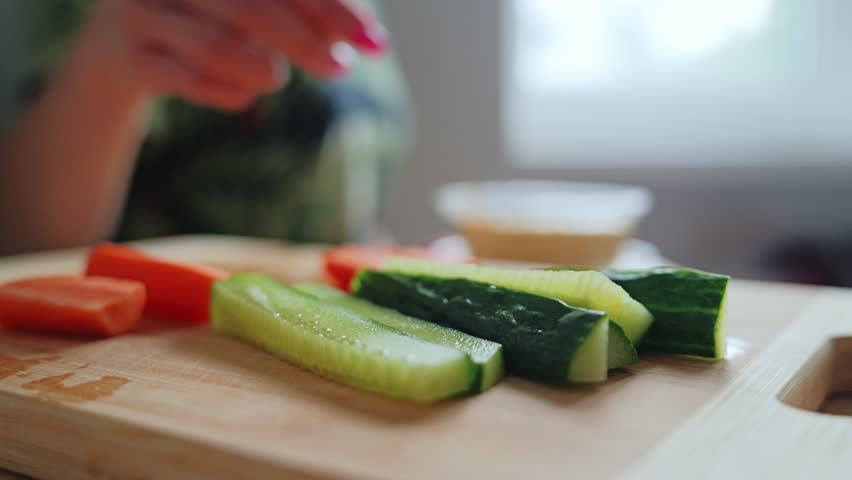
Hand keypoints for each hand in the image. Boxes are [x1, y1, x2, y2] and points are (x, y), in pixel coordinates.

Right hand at [77, 0, 387, 111]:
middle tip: (341, 69)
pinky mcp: (123, 58)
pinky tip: (244, 97)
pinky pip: (181, 80)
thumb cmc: (206, 25)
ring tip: (276, 79)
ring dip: (258, 68)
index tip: (375, 44)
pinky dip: (224, 92)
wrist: (119, 52)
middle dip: (305, 41)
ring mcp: (138, 12)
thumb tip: (369, 36)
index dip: (333, 9)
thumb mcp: (251, 12)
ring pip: (212, 44)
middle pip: (250, 6)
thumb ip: (302, 14)